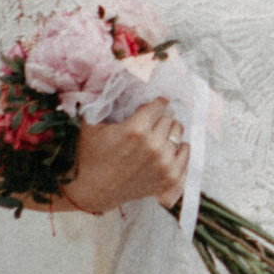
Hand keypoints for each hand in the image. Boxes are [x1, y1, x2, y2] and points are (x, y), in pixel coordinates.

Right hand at [59, 104, 189, 215]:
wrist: (89, 192)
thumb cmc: (87, 156)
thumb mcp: (90, 123)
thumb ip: (105, 100)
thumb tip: (120, 81)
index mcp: (135, 130)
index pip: (159, 104)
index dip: (155, 103)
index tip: (152, 104)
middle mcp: (153, 146)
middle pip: (169, 118)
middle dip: (161, 116)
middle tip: (152, 120)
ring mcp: (163, 164)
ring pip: (178, 133)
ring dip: (170, 130)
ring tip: (160, 132)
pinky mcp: (168, 179)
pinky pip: (185, 154)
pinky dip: (181, 148)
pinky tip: (173, 146)